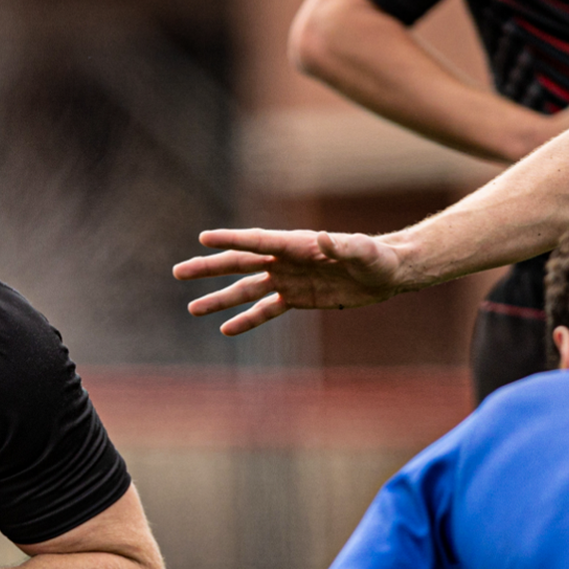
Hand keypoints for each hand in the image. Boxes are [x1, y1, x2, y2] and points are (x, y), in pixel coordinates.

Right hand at [171, 228, 406, 334]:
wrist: (389, 273)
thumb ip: (343, 246)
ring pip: (246, 290)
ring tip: (192, 309)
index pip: (256, 241)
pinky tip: (226, 329)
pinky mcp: (296, 298)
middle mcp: (285, 261)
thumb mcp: (364, 252)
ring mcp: (287, 280)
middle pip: (239, 264)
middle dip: (209, 269)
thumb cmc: (378, 257)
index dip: (230, 239)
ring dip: (220, 300)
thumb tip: (323, 239)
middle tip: (179, 272)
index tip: (203, 239)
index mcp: (296, 245)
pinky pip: (265, 311)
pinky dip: (246, 320)